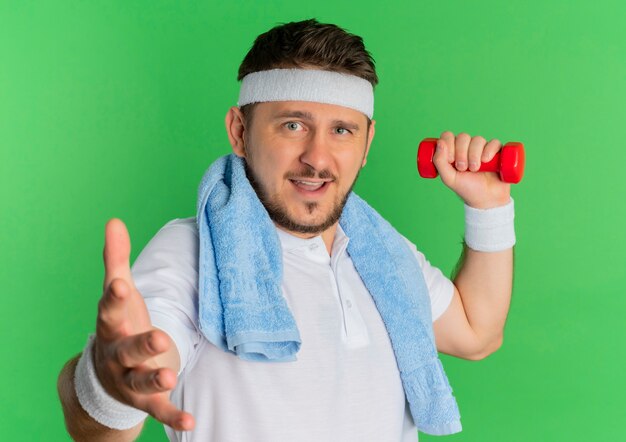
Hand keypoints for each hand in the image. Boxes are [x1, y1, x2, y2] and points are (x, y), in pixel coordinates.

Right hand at [94, 219, 194, 430]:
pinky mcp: (145, 399)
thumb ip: (115, 260)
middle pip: (126, 349)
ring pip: (140, 380)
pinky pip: (158, 409)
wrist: (103, 376)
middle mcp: (117, 353)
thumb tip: (114, 221)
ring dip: (154, 378)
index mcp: (111, 325)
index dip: (114, 299)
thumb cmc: (117, 325)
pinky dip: (172, 416)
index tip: (121, 285)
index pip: (110, 311)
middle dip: (141, 344)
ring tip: (169, 375)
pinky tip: (191, 421)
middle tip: (158, 337)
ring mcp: (130, 378)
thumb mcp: (117, 294)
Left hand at [432, 131, 511, 208]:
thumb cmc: (467, 189)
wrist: (486, 199)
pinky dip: (489, 150)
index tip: (451, 161)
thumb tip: (439, 142)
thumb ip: (439, 162)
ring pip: (478, 139)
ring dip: (474, 154)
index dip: (448, 145)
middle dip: (461, 152)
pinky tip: (486, 160)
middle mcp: (467, 147)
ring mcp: (482, 149)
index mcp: (453, 151)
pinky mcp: (497, 152)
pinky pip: (494, 142)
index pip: (448, 136)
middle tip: (463, 168)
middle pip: (463, 137)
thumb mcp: (449, 178)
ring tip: (475, 169)